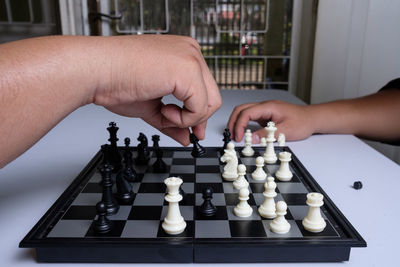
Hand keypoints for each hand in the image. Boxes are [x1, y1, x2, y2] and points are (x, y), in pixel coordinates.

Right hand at [92, 35, 220, 144]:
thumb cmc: (115, 80)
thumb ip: (172, 120)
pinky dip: (183, 119)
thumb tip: (186, 137)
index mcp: (182, 53)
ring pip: (210, 103)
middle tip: (181, 129)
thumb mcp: (151, 105)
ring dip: (187, 119)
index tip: (191, 129)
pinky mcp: (188, 70)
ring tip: (163, 113)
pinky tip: (163, 110)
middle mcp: (190, 51)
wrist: (95, 71)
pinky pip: (200, 107)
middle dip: (196, 119)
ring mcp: (191, 58)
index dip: (197, 112)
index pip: (204, 88)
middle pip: (212, 96)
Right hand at [227, 100, 314, 142]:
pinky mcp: (266, 115)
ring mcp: (265, 110)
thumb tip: (250, 139)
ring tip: (235, 135)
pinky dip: (244, 124)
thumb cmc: (303, 122)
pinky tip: (244, 133)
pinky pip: (250, 117)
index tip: (238, 137)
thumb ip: (266, 135)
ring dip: (237, 122)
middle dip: (233, 122)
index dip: (239, 125)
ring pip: (244, 112)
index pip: (246, 113)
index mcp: (268, 107)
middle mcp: (265, 106)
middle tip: (231, 135)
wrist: (312, 118)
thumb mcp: (285, 131)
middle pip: (241, 109)